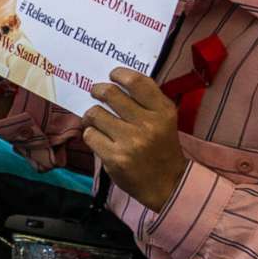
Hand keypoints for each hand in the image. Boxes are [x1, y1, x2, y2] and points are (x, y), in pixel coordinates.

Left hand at [83, 68, 187, 209]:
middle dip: (97, 90)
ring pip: (95, 114)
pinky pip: (90, 135)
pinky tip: (99, 139)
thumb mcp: (164, 121)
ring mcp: (131, 141)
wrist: (167, 184)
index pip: (137, 82)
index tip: (112, 75)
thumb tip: (112, 83)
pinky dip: (91, 135)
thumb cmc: (161, 148)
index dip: (119, 74)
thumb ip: (145, 103)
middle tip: (95, 92)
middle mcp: (148, 124)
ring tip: (96, 121)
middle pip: (110, 94)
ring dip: (91, 116)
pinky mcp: (115, 157)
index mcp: (164, 112)